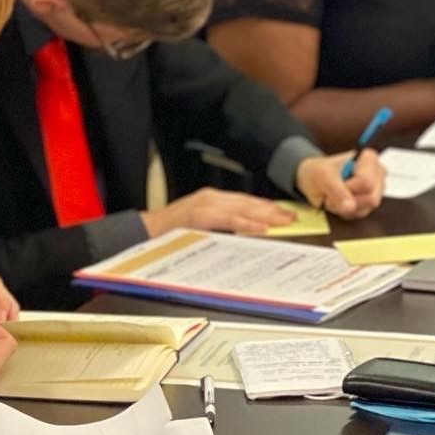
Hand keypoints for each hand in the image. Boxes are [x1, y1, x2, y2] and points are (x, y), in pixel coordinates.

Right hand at [142, 187, 282, 237]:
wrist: (141, 232)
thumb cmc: (167, 235)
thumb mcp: (198, 227)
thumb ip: (218, 227)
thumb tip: (242, 236)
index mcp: (211, 200)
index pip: (245, 202)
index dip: (266, 208)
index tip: (285, 214)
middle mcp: (210, 198)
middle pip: (248, 203)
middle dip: (272, 210)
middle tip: (293, 217)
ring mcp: (204, 205)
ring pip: (241, 208)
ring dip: (265, 215)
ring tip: (284, 221)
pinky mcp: (198, 216)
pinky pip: (227, 220)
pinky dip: (245, 224)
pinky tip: (260, 228)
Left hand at [295, 150, 384, 218]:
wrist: (312, 179)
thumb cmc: (318, 171)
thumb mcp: (322, 176)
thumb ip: (337, 191)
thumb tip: (351, 207)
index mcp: (369, 159)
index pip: (366, 182)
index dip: (348, 188)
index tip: (337, 182)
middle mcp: (378, 174)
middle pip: (370, 198)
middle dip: (347, 200)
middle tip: (332, 192)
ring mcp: (376, 190)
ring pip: (365, 209)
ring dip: (344, 207)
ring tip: (334, 195)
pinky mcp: (370, 203)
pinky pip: (359, 214)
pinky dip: (345, 211)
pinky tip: (338, 201)